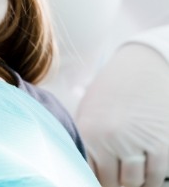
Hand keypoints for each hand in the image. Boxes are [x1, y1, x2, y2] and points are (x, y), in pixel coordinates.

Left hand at [76, 44, 168, 186]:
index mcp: (88, 133)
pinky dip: (154, 177)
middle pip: (114, 182)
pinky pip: (158, 176)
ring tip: (134, 171)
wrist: (140, 67)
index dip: (96, 179)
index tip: (102, 177)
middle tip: (119, 175)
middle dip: (117, 181)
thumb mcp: (88, 111)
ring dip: (136, 181)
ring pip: (136, 182)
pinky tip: (149, 168)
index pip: (89, 174)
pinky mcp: (163, 143)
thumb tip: (81, 170)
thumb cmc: (111, 92)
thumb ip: (86, 141)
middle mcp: (111, 140)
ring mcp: (138, 142)